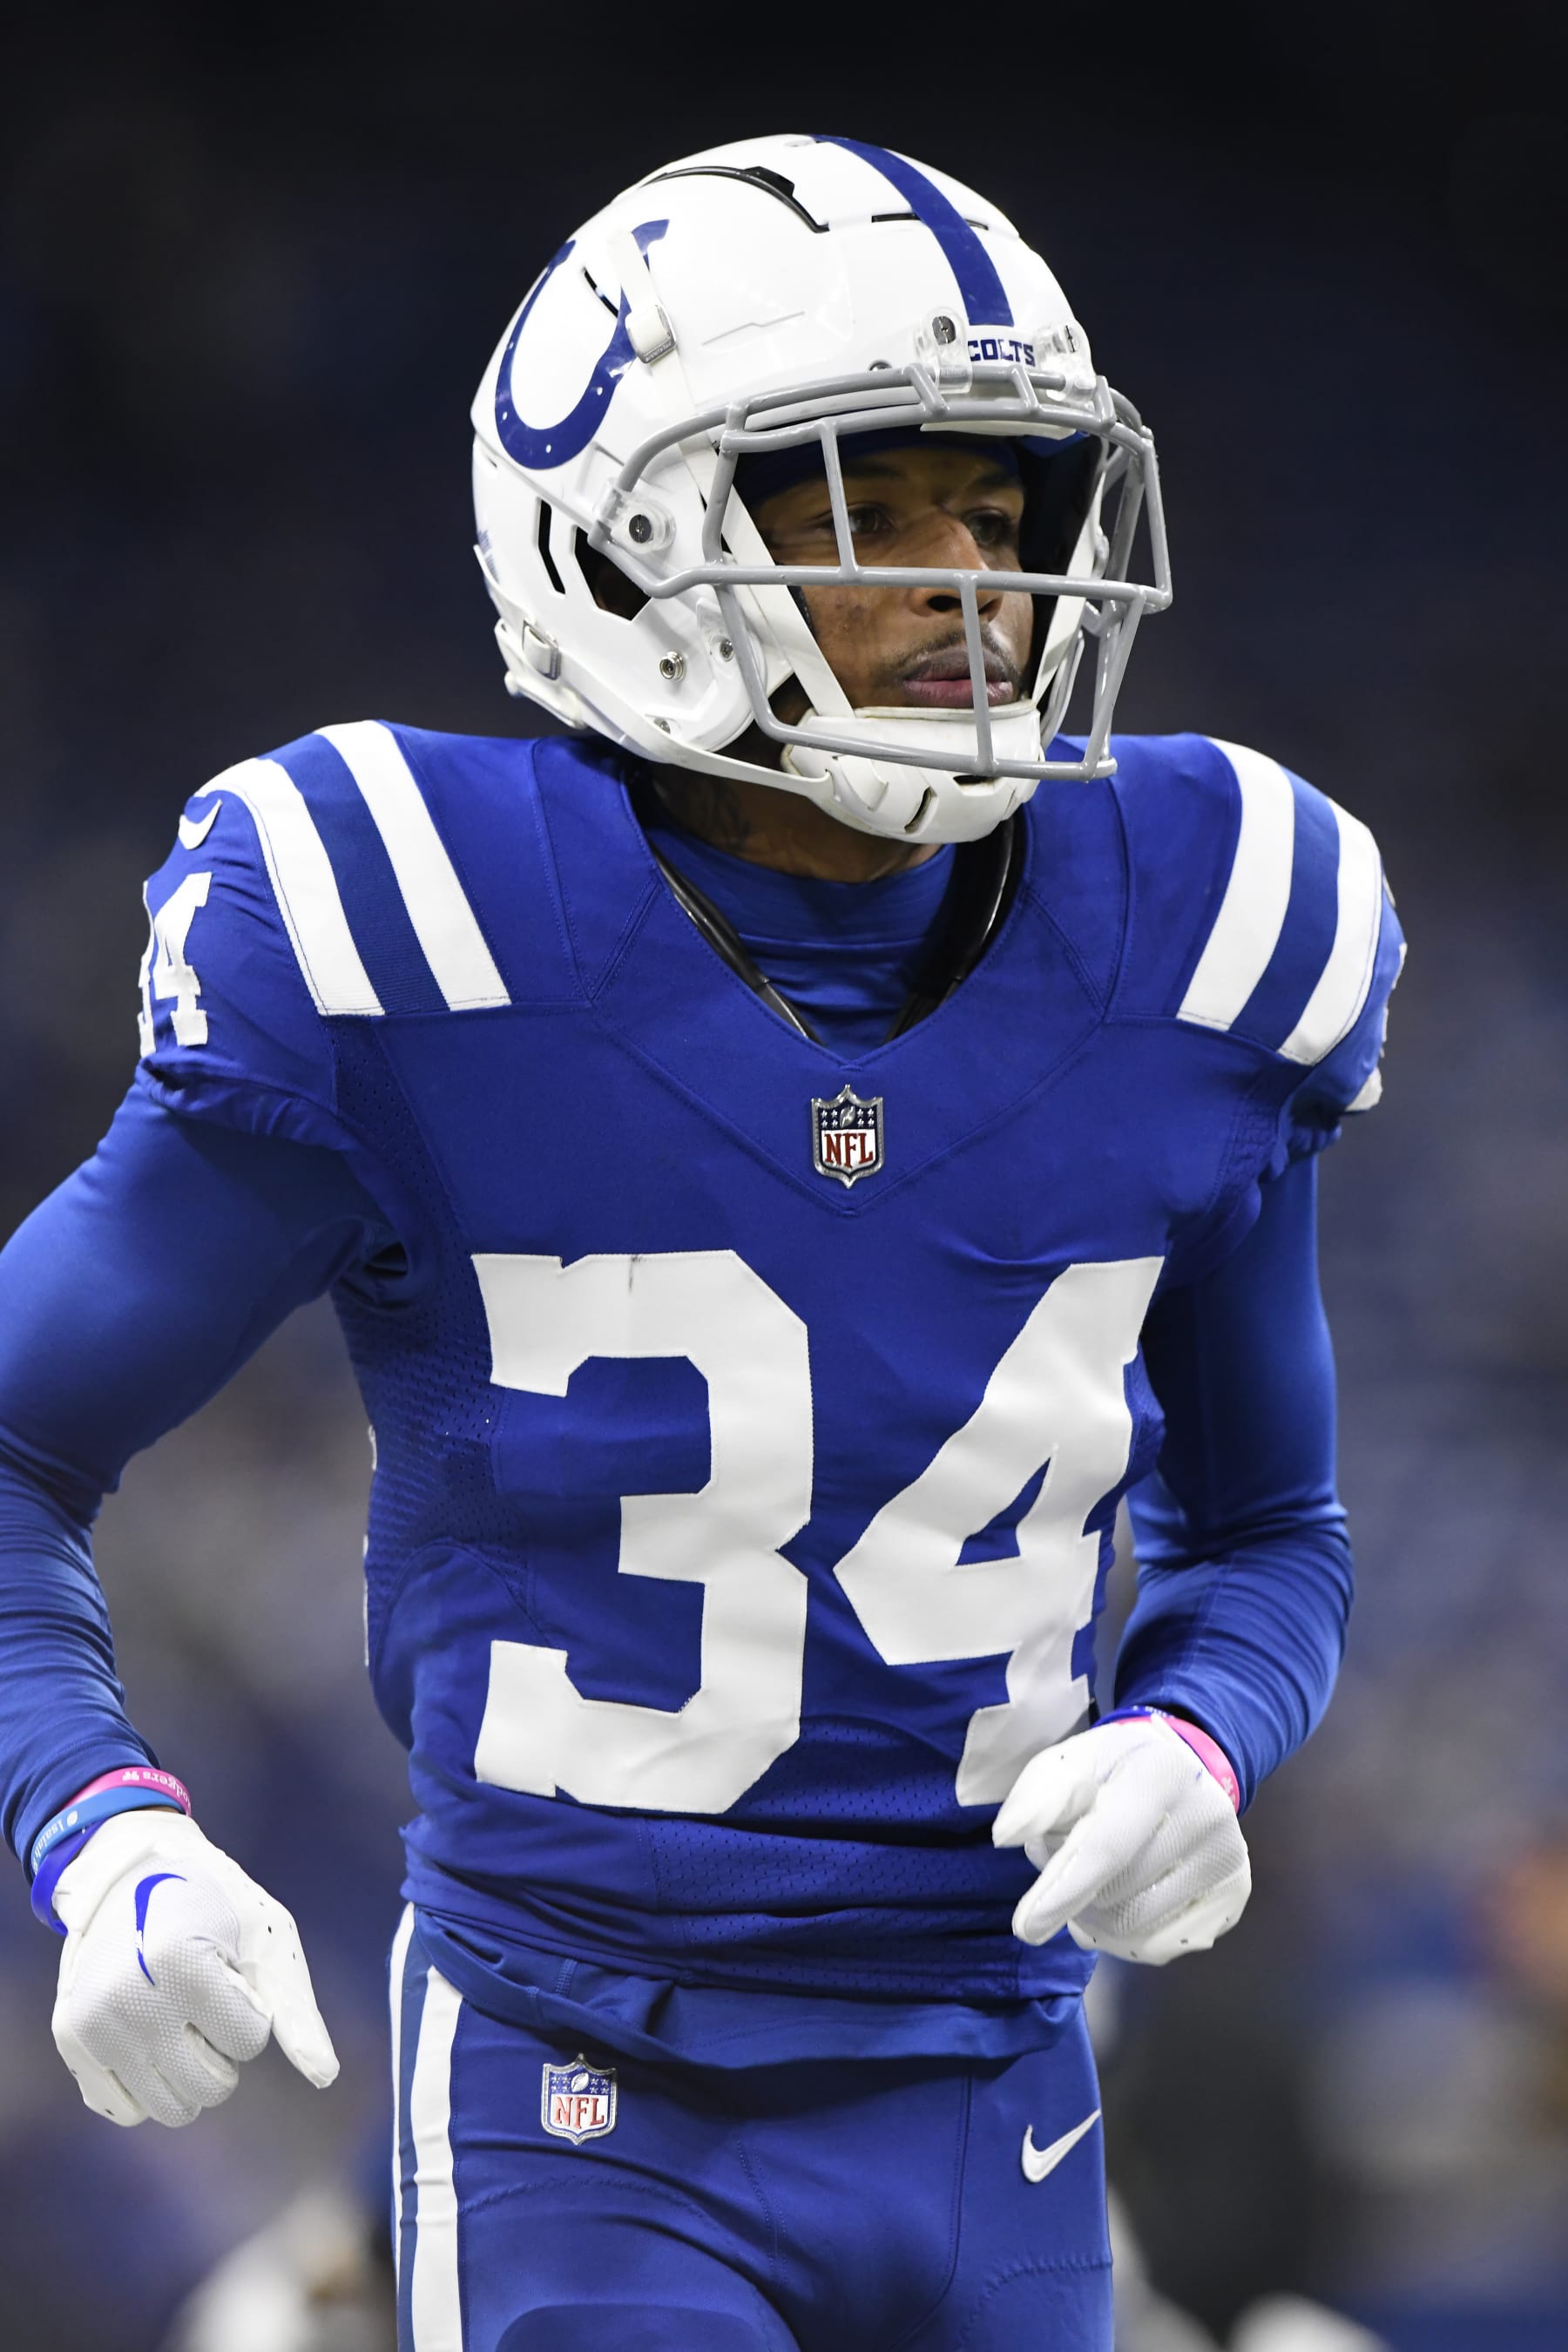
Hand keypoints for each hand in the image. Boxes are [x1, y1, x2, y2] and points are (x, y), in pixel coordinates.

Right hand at [50, 1809, 337, 2126]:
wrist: (132, 1872)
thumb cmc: (214, 1904)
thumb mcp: (267, 1939)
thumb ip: (296, 2011)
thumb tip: (326, 2076)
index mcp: (182, 1964)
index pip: (249, 2040)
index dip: (252, 2008)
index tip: (231, 1970)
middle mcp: (129, 2000)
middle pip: (212, 2087)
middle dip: (224, 2048)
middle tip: (206, 1997)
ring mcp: (93, 2024)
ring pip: (171, 2108)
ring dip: (189, 2071)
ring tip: (177, 2014)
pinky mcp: (71, 2040)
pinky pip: (124, 2110)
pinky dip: (148, 2085)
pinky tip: (149, 2036)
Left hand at [993, 1713, 1250, 1963]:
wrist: (1181, 1768)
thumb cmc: (1112, 1770)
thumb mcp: (1068, 1763)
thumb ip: (1035, 1797)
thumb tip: (1006, 1837)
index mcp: (1159, 1773)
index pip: (1108, 1846)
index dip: (1063, 1890)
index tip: (1026, 1928)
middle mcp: (1206, 1815)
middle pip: (1120, 1895)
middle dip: (1075, 1893)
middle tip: (1067, 1863)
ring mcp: (1227, 1857)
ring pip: (1140, 1930)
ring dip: (1097, 1920)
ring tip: (1092, 1882)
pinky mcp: (1235, 1891)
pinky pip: (1164, 1946)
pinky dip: (1127, 1939)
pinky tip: (1121, 1903)